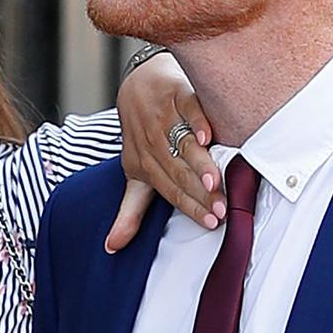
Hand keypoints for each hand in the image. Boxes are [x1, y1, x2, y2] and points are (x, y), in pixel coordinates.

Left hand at [108, 51, 224, 252]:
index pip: (169, 191)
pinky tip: (208, 136)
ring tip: (215, 181)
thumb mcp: (135, 174)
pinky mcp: (175, 93)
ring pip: (182, 144)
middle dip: (200, 193)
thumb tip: (111, 248)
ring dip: (198, 163)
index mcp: (143, 165)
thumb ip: (130, 211)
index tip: (211, 223)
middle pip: (178, 172)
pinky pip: (187, 108)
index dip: (190, 208)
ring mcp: (163, 117)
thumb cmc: (142, 134)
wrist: (138, 84)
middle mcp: (152, 143)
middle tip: (221, 209)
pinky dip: (196, 121)